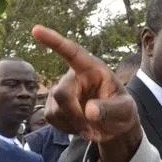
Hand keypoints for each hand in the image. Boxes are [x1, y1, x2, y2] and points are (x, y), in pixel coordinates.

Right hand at [31, 26, 141, 161]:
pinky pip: (52, 118)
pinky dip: (67, 128)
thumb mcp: (125, 110)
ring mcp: (61, 91)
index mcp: (92, 69)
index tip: (36, 30)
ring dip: (74, 124)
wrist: (114, 125)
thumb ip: (110, 109)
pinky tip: (80, 126)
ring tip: (92, 127)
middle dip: (74, 115)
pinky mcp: (53, 106)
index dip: (54, 41)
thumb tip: (89, 111)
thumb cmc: (122, 111)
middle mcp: (74, 76)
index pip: (72, 52)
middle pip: (61, 93)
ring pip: (55, 109)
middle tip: (92, 131)